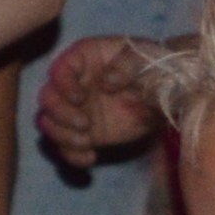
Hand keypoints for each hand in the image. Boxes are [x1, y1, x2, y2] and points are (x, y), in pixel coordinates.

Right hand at [33, 36, 163, 161]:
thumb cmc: (154, 67)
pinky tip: (90, 157)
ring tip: (87, 142)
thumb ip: (127, 64)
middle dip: (60, 115)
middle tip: (84, 124)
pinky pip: (65, 147)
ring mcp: (75, 110)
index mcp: (83, 59)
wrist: (166, 95)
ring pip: (49, 124)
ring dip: (62, 136)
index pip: (59, 70)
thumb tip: (106, 83)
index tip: (79, 99)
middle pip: (47, 99)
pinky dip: (72, 156)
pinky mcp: (83, 133)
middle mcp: (72, 84)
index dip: (63, 85)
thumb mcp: (144, 57)